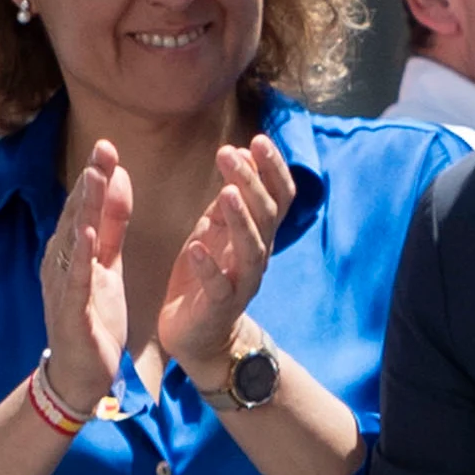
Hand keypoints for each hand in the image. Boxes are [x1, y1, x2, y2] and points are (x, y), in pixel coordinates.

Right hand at [38, 141, 137, 420]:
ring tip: (95, 177)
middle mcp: (62, 262)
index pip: (84, 206)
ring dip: (84, 208)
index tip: (108, 145)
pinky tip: (87, 232)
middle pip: (76, 215)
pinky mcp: (71, 310)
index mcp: (72, 251)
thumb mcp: (108, 264)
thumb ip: (112, 224)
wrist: (80, 374)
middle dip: (90, 181)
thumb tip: (119, 178)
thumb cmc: (93, 317)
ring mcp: (63, 285)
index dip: (95, 176)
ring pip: (73, 240)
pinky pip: (76, 278)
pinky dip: (81, 255)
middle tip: (103, 148)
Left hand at [156, 136, 297, 386]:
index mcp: (258, 234)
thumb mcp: (217, 229)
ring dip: (239, 220)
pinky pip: (219, 287)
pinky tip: (195, 246)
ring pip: (251, 249)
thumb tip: (241, 151)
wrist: (200, 335)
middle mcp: (257, 256)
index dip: (273, 169)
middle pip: (265, 215)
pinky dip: (208, 266)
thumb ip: (231, 197)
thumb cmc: (207, 275)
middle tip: (229, 153)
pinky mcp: (220, 307)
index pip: (279, 197)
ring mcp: (241, 283)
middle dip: (250, 182)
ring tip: (224, 193)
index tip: (258, 139)